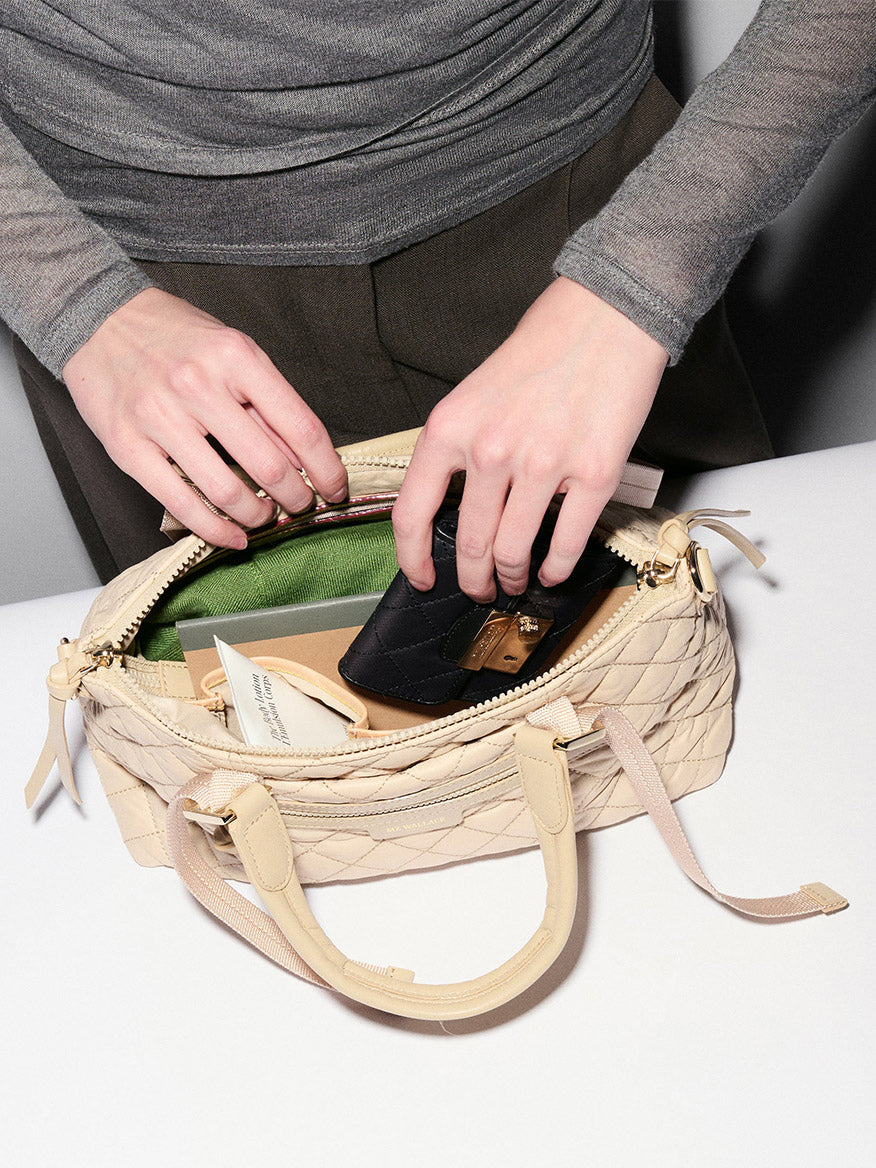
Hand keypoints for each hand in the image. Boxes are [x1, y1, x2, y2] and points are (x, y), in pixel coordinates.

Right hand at [63, 288, 347, 547]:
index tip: (335, 489)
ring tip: (265, 517)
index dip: (327, 469)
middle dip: (296, 498)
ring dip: (257, 516)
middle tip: (300, 506)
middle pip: (268, 465)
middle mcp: (198, 384)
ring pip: (227, 491)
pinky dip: (215, 529)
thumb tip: (307, 460)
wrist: (99, 320)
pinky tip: (233, 536)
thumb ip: (269, 406)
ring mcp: (159, 416)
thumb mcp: (234, 354)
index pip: (301, 427)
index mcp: (236, 357)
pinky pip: (181, 503)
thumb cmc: (176, 338)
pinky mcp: (128, 447)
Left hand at [392, 277, 668, 599]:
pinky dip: (556, 568)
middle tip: (479, 588)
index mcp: (450, 428)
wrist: (606, 316)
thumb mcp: (472, 394)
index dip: (412, 559)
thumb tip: (450, 509)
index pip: (412, 513)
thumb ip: (457, 449)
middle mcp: (491, 450)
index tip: (421, 578)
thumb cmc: (540, 350)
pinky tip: (551, 571)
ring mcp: (544, 465)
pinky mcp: (594, 474)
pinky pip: (567, 543)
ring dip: (512, 576)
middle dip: (472, 578)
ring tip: (515, 580)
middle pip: (469, 544)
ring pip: (514, 551)